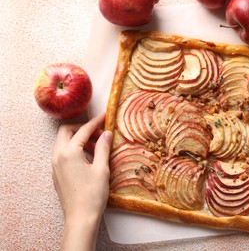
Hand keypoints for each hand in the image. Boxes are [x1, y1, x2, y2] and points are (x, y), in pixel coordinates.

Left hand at [52, 114, 112, 249]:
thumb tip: (106, 133)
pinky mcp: (57, 174)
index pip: (82, 130)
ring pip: (64, 143)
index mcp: (69, 152)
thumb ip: (103, 148)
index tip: (105, 117)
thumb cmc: (92, 194)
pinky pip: (63, 154)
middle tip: (99, 133)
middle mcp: (58, 156)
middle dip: (82, 129)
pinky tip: (89, 159)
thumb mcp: (101, 168)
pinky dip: (75, 150)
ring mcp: (55, 166)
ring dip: (79, 140)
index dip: (95, 122)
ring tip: (97, 147)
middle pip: (66, 132)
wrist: (80, 218)